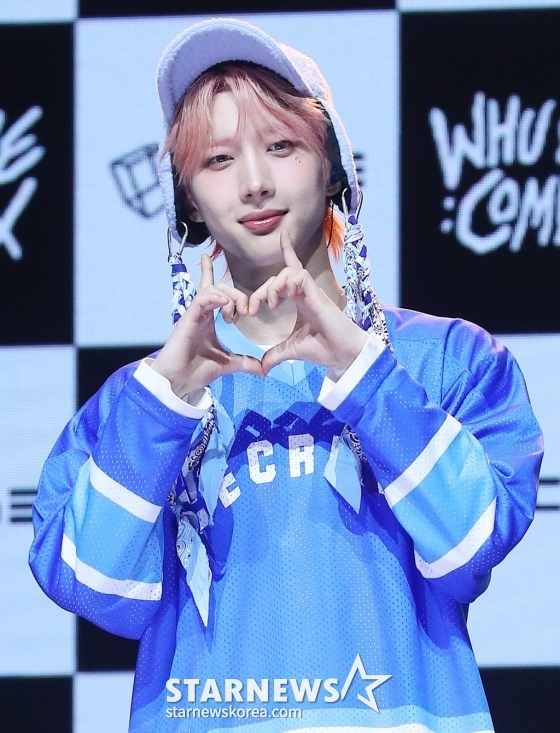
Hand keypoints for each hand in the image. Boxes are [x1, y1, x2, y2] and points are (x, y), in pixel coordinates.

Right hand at [152, 254, 263, 397]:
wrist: (178, 382)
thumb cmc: (196, 370)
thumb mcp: (227, 364)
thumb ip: (245, 362)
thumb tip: (264, 369)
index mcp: (208, 319)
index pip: (213, 290)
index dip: (216, 275)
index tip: (239, 295)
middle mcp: (201, 313)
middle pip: (219, 287)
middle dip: (237, 294)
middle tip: (246, 312)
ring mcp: (193, 315)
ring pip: (211, 289)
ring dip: (228, 296)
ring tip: (236, 314)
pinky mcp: (187, 320)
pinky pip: (201, 299)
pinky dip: (214, 297)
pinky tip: (225, 304)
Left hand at [249, 232, 368, 375]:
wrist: (343, 355)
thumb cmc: (324, 349)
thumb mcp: (292, 351)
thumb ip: (275, 355)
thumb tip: (261, 367)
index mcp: (300, 301)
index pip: (289, 273)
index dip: (284, 257)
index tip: (268, 267)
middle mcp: (305, 293)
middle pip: (280, 275)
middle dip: (262, 290)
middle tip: (254, 309)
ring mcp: (312, 292)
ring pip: (288, 272)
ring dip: (273, 286)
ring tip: (271, 304)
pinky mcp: (317, 295)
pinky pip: (300, 276)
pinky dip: (287, 282)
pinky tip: (282, 298)